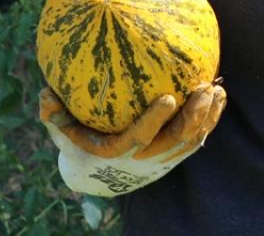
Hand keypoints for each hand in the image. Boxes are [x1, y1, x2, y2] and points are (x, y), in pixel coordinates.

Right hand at [38, 83, 225, 195]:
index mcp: (119, 152)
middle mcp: (144, 160)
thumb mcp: (62, 132)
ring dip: (207, 118)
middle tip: (204, 88)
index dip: (155, 121)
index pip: (140, 138)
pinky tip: (219, 97)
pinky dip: (210, 121)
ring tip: (218, 90)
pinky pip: (197, 140)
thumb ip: (53, 116)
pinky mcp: (175, 158)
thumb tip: (45, 94)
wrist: (100, 175)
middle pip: (175, 141)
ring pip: (191, 142)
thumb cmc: (79, 144)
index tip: (168, 97)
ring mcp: (162, 161)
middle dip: (193, 117)